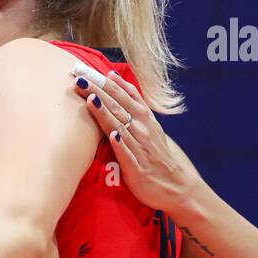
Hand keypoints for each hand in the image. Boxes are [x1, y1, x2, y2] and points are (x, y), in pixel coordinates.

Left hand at [70, 61, 202, 215]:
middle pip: (118, 106)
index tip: (92, 71)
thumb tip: (117, 87)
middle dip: (99, 91)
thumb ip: (134, 109)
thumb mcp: (150, 128)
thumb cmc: (157, 157)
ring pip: (120, 126)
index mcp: (145, 119)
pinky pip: (127, 154)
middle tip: (80, 78)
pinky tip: (112, 135)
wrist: (177, 187)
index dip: (109, 83)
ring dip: (105, 112)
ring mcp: (140, 148)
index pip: (126, 96)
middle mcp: (143, 130)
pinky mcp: (137, 168)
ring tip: (91, 98)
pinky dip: (120, 144)